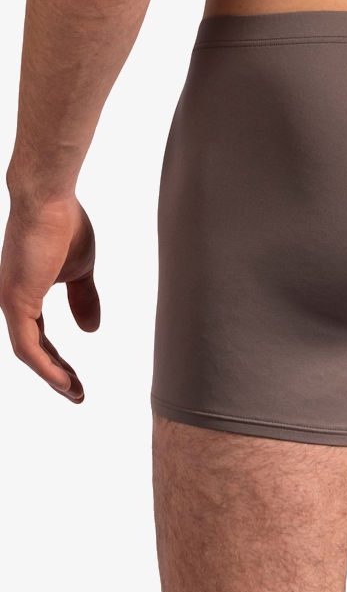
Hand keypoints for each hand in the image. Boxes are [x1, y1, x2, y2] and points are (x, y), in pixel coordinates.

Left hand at [0, 196, 99, 400]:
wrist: (50, 199)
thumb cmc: (64, 224)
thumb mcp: (81, 270)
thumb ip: (84, 299)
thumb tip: (91, 330)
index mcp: (25, 292)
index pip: (38, 335)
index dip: (58, 359)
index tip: (77, 379)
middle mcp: (11, 300)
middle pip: (33, 349)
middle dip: (56, 373)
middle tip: (77, 393)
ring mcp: (10, 301)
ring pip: (28, 353)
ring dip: (52, 376)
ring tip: (75, 393)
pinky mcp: (14, 301)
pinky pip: (27, 346)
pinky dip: (46, 367)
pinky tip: (64, 382)